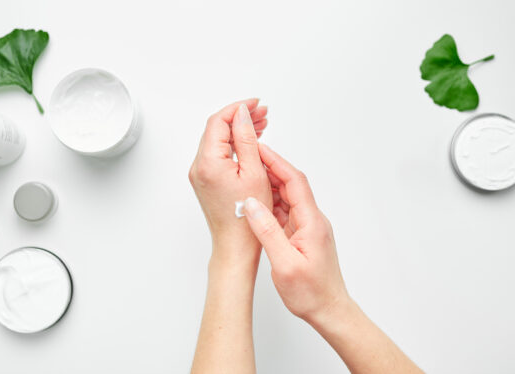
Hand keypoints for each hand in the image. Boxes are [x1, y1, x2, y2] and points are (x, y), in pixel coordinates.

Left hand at [189, 99, 271, 265]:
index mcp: (208, 162)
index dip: (237, 109)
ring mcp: (199, 174)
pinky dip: (233, 146)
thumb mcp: (254, 172)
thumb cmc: (247, 218)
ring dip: (237, 131)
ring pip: (217, 141)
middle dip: (239, 118)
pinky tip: (250, 144)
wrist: (235, 246)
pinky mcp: (205, 181)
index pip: (219, 122)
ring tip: (261, 126)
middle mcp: (198, 167)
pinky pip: (217, 155)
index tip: (255, 104)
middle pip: (216, 130)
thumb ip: (247, 139)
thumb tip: (243, 115)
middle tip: (262, 114)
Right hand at [242, 143, 349, 324]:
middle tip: (247, 160)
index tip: (258, 150)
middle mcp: (312, 220)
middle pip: (291, 185)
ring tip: (246, 178)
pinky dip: (270, 204)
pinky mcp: (302, 236)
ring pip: (287, 198)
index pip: (294, 182)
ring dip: (268, 187)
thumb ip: (267, 231)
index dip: (276, 162)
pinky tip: (256, 204)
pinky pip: (285, 212)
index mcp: (312, 222)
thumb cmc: (311, 293)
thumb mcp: (284, 264)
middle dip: (270, 169)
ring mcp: (308, 228)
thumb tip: (251, 203)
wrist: (329, 310)